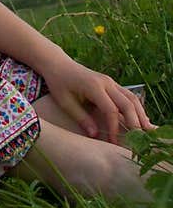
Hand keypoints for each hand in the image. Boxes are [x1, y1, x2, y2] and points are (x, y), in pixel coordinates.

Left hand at [40, 50, 155, 143]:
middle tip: (140, 140)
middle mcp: (106, 82)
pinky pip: (128, 96)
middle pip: (127, 103)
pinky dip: (136, 108)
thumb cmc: (59, 83)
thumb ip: (81, 118)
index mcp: (94, 86)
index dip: (114, 127)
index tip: (114, 142)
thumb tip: (95, 135)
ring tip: (147, 131)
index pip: (111, 110)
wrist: (58, 64)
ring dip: (141, 115)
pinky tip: (141, 120)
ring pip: (132, 98)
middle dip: (135, 122)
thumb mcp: (65, 102)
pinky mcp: (112, 84)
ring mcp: (111, 82)